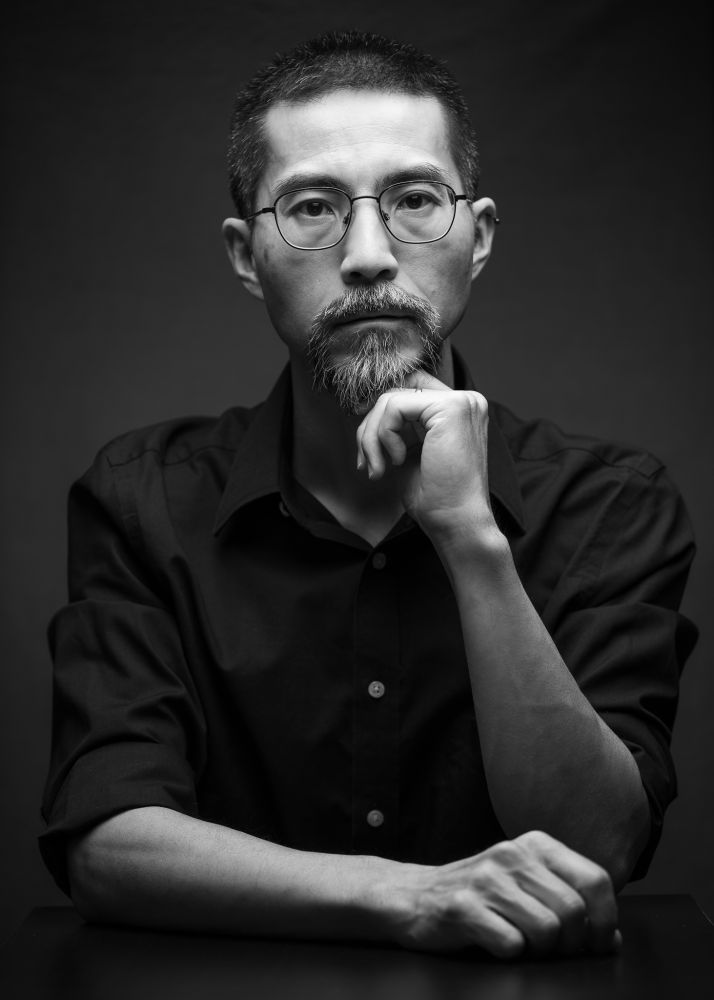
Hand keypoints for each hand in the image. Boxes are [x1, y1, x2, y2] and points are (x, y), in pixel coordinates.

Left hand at [355, 373, 493, 540]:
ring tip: (379, 468)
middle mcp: (466, 400)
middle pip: (397, 390)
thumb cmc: (436, 499)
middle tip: (367, 462)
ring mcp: (461, 402)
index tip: (362, 430)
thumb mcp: (412, 453)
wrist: (456, 522)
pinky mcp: (450, 409)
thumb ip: (399, 428)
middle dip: (370, 426)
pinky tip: (397, 461)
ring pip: (391, 399)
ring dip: (372, 437)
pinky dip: (383, 436)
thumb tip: (365, 408)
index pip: (411, 386)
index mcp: (460, 411)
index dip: (381, 405)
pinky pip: (394, 407)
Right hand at [391, 831, 619, 958]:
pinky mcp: (463, 906)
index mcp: (536, 844)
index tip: (596, 944)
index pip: (596, 880)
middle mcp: (512, 854)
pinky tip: (495, 943)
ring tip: (522, 945)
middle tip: (554, 952)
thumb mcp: (527, 885)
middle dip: (572, 945)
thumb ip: (569, 902)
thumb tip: (611, 938)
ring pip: (548, 930)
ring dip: (541, 952)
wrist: (413, 896)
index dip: (605, 921)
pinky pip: (512, 945)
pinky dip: (510, 954)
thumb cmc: (479, 896)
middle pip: (574, 912)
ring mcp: (486, 878)